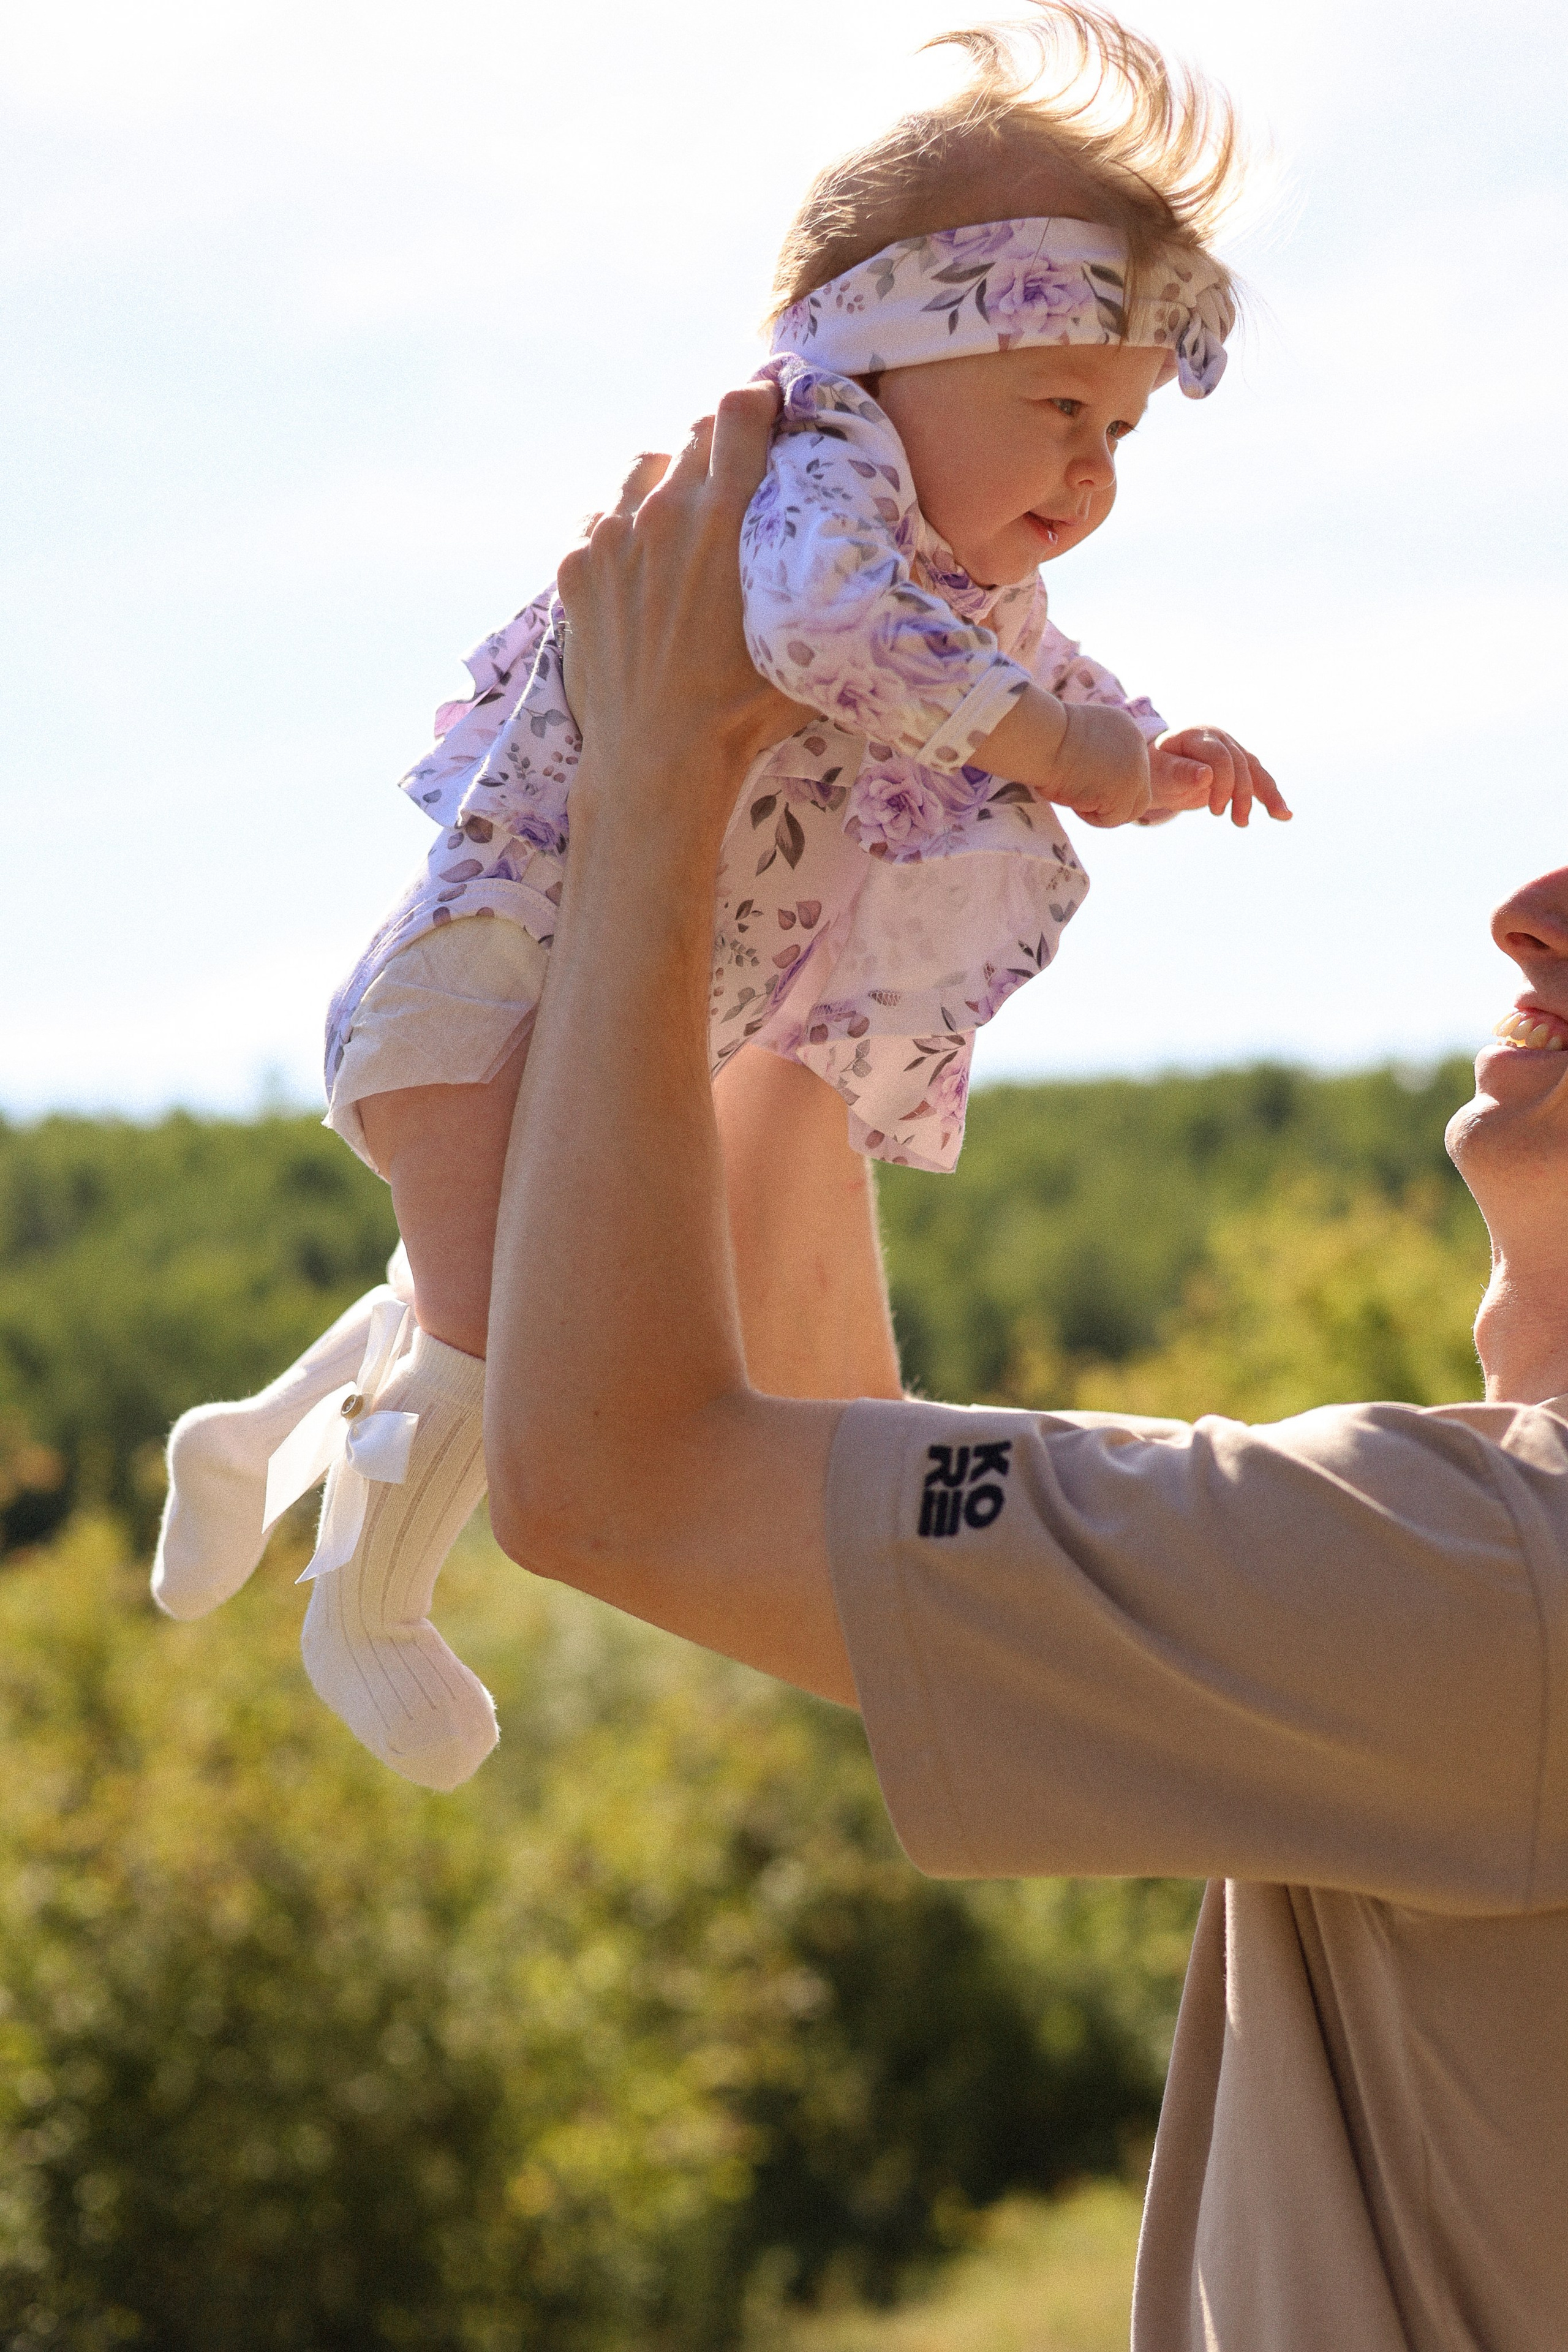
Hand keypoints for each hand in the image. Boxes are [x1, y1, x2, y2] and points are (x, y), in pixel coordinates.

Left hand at [556, 389, 809, 836]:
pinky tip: (640, 559)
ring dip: (667, 479)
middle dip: (718, 442)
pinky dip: (622, 526)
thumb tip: (861, 551)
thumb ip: (823, 577)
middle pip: (692, 432)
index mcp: (724, 517)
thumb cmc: (743, 709)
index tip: (769, 405)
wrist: (659, 759)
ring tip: (682, 518)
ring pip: (642, 467)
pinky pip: (600, 517)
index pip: (739, 410)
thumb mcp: (804, 633)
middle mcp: (663, 512)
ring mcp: (611, 538)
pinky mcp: (576, 569)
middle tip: (733, 472)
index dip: (759, 398)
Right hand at [1047, 703, 1152, 827]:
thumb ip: (1098, 757)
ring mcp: (1137, 770)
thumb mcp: (1080, 742)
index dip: (1108, 784)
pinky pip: (1113, 819)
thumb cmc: (1045, 741)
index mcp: (1126, 730)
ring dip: (1102, 811)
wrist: (1041, 739)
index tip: (1082, 782)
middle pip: (1137, 791)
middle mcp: (1139, 747)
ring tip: (1075, 797)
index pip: (1130, 770)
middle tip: (1079, 796)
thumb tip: (1096, 785)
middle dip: (1111, 802)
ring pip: (1129, 809)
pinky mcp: (1127, 790)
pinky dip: (1092, 817)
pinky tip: (1074, 799)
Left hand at [1149, 727, 1289, 826]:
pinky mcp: (1239, 765)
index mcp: (1196, 734)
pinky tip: (1284, 814)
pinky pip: (1259, 779)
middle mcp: (1218, 737)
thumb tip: (1206, 776)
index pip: (1220, 756)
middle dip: (1242, 794)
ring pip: (1256, 770)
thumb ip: (1180, 773)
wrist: (1159, 772)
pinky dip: (1271, 796)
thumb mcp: (1160, 774)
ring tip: (1280, 816)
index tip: (1215, 811)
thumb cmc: (1155, 772)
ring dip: (1268, 795)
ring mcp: (1231, 749)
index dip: (1223, 783)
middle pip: (1241, 763)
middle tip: (1238, 822)